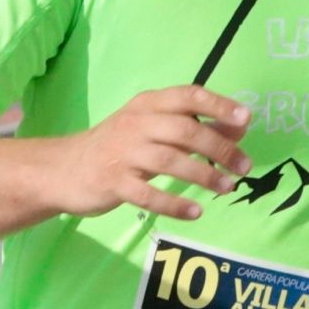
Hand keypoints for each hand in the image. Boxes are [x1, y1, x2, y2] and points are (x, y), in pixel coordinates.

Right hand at [43, 86, 251, 220]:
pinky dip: (174, 203)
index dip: (219, 105)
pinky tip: (195, 212)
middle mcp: (136, 123)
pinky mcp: (113, 182)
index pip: (188, 95)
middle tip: (244, 166)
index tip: (246, 118)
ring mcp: (123, 153)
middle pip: (184, 130)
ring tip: (227, 188)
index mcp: (148, 104)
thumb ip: (195, 126)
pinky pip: (148, 194)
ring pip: (170, 160)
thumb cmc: (118, 146)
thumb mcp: (154, 128)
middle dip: (220, 147)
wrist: (63, 168)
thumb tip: (240, 127)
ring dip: (204, 175)